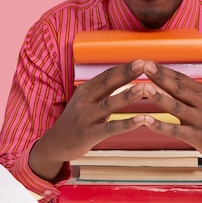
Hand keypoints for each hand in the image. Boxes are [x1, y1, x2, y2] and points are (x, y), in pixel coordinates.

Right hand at [29, 60, 152, 180]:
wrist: (56, 143)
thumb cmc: (78, 119)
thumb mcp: (87, 100)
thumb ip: (103, 90)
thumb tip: (124, 75)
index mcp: (86, 89)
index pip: (107, 75)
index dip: (124, 67)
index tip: (142, 60)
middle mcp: (85, 100)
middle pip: (108, 83)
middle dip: (127, 73)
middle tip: (145, 64)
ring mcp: (85, 117)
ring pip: (109, 104)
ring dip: (128, 95)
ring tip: (145, 88)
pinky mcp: (88, 134)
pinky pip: (110, 128)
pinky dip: (126, 124)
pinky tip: (141, 120)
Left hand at [140, 61, 201, 180]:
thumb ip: (188, 91)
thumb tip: (165, 77)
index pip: (181, 78)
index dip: (164, 70)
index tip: (148, 62)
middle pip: (179, 88)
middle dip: (161, 77)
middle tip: (146, 66)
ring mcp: (201, 120)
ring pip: (177, 107)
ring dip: (160, 97)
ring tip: (145, 89)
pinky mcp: (198, 137)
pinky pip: (176, 131)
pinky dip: (161, 126)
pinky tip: (147, 121)